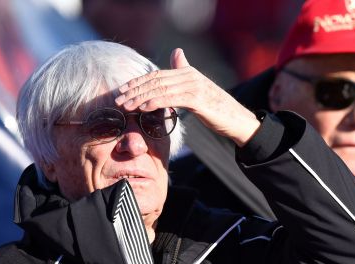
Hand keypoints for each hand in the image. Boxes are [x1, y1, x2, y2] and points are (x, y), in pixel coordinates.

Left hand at [114, 48, 260, 146]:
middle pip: (155, 81)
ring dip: (139, 98)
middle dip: (134, 90)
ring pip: (160, 89)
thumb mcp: (198, 88)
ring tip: (125, 106)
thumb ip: (185, 71)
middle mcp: (190, 75)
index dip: (137, 82)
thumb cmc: (216, 107)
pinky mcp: (198, 99)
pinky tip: (143, 108)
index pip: (156, 74)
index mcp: (188, 72)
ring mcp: (194, 86)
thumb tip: (177, 53)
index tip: (122, 90)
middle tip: (117, 100)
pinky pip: (171, 99)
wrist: (236, 120)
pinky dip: (155, 102)